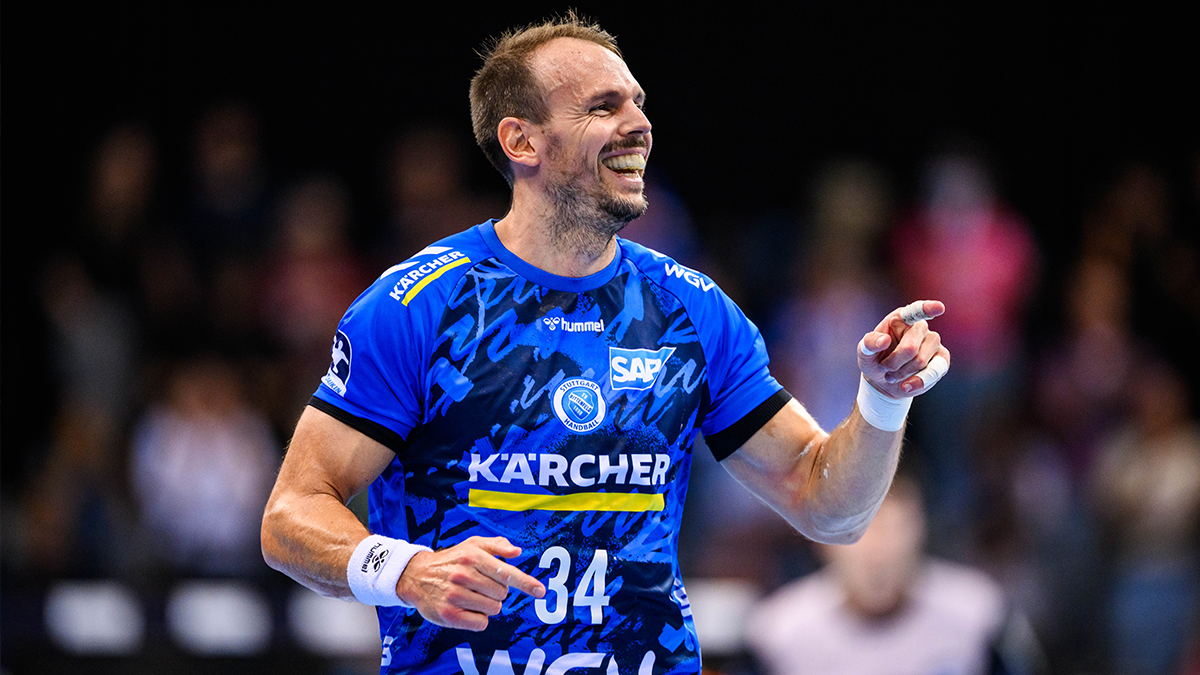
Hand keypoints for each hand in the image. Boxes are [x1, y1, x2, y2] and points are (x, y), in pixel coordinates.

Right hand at [396, 536, 545, 630]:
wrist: (417, 575)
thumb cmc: (451, 560)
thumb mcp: (471, 545)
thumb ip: (496, 546)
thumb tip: (517, 552)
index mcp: (473, 556)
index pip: (506, 572)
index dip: (526, 583)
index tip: (540, 591)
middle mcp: (463, 575)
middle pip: (502, 594)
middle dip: (496, 592)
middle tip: (480, 586)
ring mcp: (455, 596)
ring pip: (493, 609)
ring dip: (487, 605)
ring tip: (471, 596)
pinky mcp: (449, 614)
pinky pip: (481, 623)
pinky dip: (479, 618)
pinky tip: (467, 609)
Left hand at [858, 300, 950, 398]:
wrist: (884, 381)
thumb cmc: (875, 360)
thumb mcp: (864, 352)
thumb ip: (869, 343)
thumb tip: (884, 340)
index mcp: (901, 318)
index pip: (915, 311)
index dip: (927, 309)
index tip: (939, 308)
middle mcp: (920, 326)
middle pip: (910, 348)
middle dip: (893, 363)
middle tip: (884, 367)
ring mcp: (933, 342)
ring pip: (920, 362)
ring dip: (902, 373)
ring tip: (893, 374)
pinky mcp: (942, 359)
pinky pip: (933, 372)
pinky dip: (917, 382)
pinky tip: (906, 386)